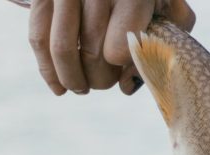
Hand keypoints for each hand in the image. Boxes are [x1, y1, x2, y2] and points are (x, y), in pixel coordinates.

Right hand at [28, 0, 194, 95]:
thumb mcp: (170, 12)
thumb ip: (163, 46)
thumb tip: (126, 86)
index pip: (118, 49)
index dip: (121, 67)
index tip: (125, 69)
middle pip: (91, 53)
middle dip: (100, 78)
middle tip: (107, 81)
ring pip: (62, 49)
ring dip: (73, 79)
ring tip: (82, 88)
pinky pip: (38, 38)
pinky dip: (48, 69)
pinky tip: (59, 87)